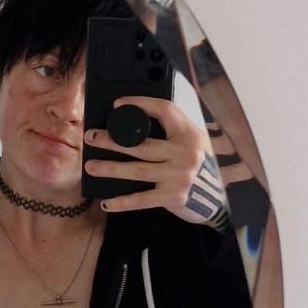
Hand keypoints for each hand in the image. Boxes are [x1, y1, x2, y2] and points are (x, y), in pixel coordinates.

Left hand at [83, 97, 227, 225]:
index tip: (117, 105)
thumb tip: (131, 126)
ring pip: (136, 170)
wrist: (218, 200)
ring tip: (91, 166)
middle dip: (112, 140)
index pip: (163, 110)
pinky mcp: (172, 197)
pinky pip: (141, 199)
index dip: (139, 104)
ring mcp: (178, 176)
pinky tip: (106, 203)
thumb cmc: (199, 167)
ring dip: (110, 168)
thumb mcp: (194, 143)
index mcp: (189, 133)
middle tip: (90, 137)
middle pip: (140, 143)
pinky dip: (122, 202)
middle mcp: (184, 153)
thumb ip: (172, 134)